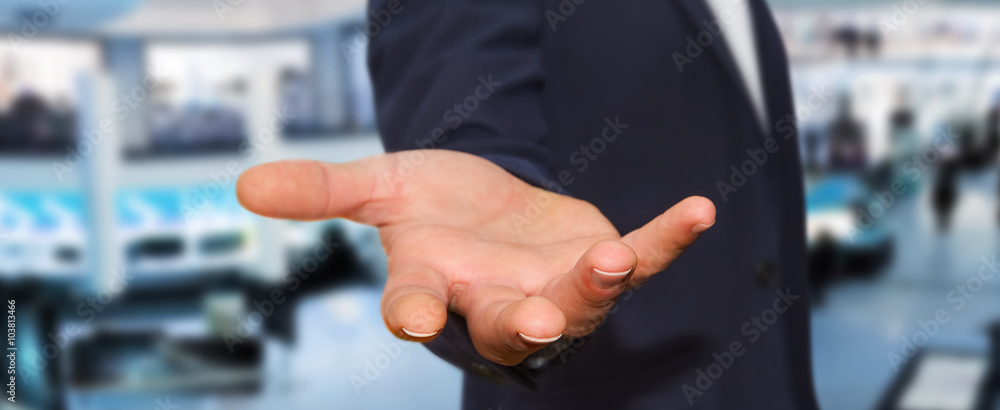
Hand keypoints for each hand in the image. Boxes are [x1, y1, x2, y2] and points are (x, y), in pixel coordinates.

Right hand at [236, 150, 714, 364]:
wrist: (488, 202)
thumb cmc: (434, 207)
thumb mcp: (380, 187)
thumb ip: (323, 191)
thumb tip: (244, 185)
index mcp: (436, 284)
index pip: (417, 306)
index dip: (413, 313)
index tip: (409, 318)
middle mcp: (494, 299)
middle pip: (505, 325)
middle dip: (518, 325)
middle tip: (532, 323)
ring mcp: (552, 287)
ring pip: (576, 302)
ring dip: (596, 288)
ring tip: (615, 260)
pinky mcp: (597, 257)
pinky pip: (640, 257)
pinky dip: (667, 240)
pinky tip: (697, 210)